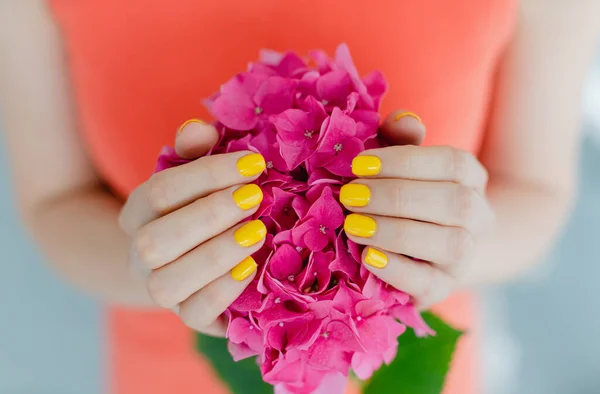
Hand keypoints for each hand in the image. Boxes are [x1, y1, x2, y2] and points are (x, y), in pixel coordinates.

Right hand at [119, 120, 267, 335]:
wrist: (189, 261)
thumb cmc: (200, 208)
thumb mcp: (196, 176)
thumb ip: (194, 152)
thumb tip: (200, 129)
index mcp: (139, 212)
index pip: (160, 192)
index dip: (206, 175)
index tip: (252, 163)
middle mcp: (141, 254)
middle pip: (155, 241)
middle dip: (209, 215)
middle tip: (255, 197)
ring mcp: (160, 289)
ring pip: (167, 283)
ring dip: (215, 255)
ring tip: (257, 232)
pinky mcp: (187, 316)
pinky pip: (194, 314)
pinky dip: (222, 291)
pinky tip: (251, 267)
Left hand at [342, 111, 494, 307]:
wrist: (437, 250)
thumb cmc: (409, 196)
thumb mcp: (404, 165)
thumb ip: (401, 140)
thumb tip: (403, 119)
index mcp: (470, 178)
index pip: (452, 163)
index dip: (405, 161)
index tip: (359, 163)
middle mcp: (478, 217)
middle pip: (454, 203)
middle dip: (396, 197)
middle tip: (349, 195)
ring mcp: (465, 256)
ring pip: (449, 244)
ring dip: (396, 232)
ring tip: (353, 226)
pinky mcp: (444, 288)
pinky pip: (430, 283)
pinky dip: (398, 270)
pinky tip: (368, 258)